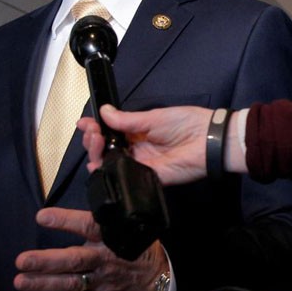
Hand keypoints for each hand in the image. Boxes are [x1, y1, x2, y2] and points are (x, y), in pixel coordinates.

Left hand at [14, 207, 168, 290]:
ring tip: (20, 280)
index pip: (88, 226)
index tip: (42, 215)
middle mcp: (105, 259)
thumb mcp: (128, 220)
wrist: (156, 273)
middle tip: (22, 260)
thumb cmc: (137, 241)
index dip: (65, 221)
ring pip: (71, 283)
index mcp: (112, 236)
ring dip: (44, 283)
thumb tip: (91, 167)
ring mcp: (101, 281)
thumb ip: (104, 206)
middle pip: (75, 260)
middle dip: (48, 261)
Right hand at [79, 104, 223, 184]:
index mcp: (139, 133)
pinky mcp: (147, 178)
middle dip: (92, 140)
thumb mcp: (153, 117)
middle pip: (107, 149)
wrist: (208, 139)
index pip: (111, 132)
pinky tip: (98, 164)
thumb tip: (103, 112)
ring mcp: (141, 164)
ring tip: (94, 141)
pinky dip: (108, 172)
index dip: (95, 128)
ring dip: (96, 153)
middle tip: (91, 132)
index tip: (83, 123)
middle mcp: (137, 150)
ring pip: (111, 163)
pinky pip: (124, 177)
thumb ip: (127, 120)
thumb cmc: (186, 123)